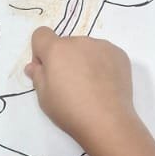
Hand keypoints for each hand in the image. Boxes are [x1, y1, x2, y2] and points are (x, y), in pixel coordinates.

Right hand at [26, 28, 136, 145]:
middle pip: (65, 44)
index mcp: (57, 49)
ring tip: (90, 87)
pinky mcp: (119, 54)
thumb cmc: (70, 110)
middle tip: (70, 85)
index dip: (40, 52)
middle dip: (63, 59)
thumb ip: (37, 76)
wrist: (107, 120)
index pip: (41, 34)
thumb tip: (35, 66)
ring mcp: (102, 46)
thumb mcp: (44, 97)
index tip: (46, 71)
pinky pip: (104, 54)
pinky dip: (101, 64)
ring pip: (86, 49)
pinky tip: (104, 85)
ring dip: (83, 60)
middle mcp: (80, 41)